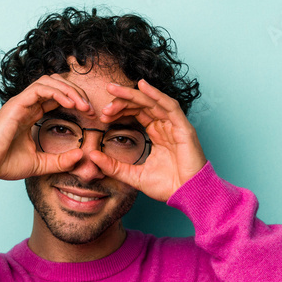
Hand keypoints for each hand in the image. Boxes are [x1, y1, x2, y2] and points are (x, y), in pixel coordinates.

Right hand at [0, 75, 94, 181]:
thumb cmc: (5, 164)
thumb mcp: (41, 164)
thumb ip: (60, 161)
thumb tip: (81, 156)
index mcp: (31, 113)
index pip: (56, 96)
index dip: (75, 101)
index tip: (90, 114)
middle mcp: (26, 104)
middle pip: (56, 84)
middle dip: (76, 92)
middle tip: (90, 108)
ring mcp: (21, 102)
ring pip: (49, 81)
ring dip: (69, 90)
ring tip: (83, 105)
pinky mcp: (16, 104)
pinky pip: (40, 89)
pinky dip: (57, 92)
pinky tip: (70, 104)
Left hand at [88, 79, 206, 202]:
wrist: (188, 195)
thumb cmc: (168, 186)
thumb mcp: (134, 176)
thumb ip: (114, 166)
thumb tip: (93, 156)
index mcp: (157, 134)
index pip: (137, 113)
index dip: (121, 110)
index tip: (103, 115)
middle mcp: (166, 126)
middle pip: (142, 104)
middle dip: (123, 99)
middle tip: (106, 95)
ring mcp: (175, 125)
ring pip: (153, 102)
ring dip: (133, 94)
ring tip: (114, 88)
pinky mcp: (184, 128)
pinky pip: (170, 106)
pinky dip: (156, 95)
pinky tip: (142, 86)